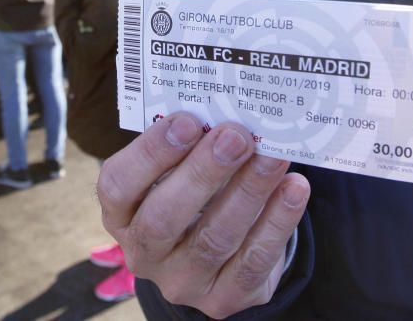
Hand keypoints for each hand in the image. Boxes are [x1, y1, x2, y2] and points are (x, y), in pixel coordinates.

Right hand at [97, 113, 309, 318]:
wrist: (222, 251)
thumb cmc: (193, 192)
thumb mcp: (176, 170)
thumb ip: (188, 145)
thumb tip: (225, 112)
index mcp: (121, 213)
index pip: (118, 185)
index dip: (151, 153)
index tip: (187, 121)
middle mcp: (143, 253)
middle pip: (163, 217)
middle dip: (202, 172)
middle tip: (235, 137)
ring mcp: (182, 282)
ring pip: (214, 239)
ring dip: (248, 191)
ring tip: (273, 156)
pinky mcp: (224, 299)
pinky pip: (252, 261)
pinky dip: (277, 222)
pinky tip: (294, 188)